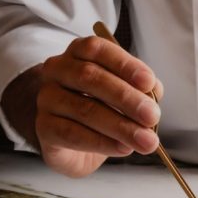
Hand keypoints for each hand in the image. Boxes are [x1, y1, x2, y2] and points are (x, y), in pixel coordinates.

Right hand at [2, 36, 162, 177]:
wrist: (75, 137)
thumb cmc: (103, 103)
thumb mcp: (126, 90)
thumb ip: (141, 88)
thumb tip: (153, 93)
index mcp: (79, 51)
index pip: (98, 50)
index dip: (125, 65)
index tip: (149, 82)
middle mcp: (58, 69)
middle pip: (90, 78)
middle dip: (126, 98)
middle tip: (151, 116)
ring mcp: (47, 98)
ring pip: (84, 109)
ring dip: (120, 126)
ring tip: (145, 140)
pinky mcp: (43, 127)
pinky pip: (72, 134)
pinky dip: (102, 142)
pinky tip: (122, 148)